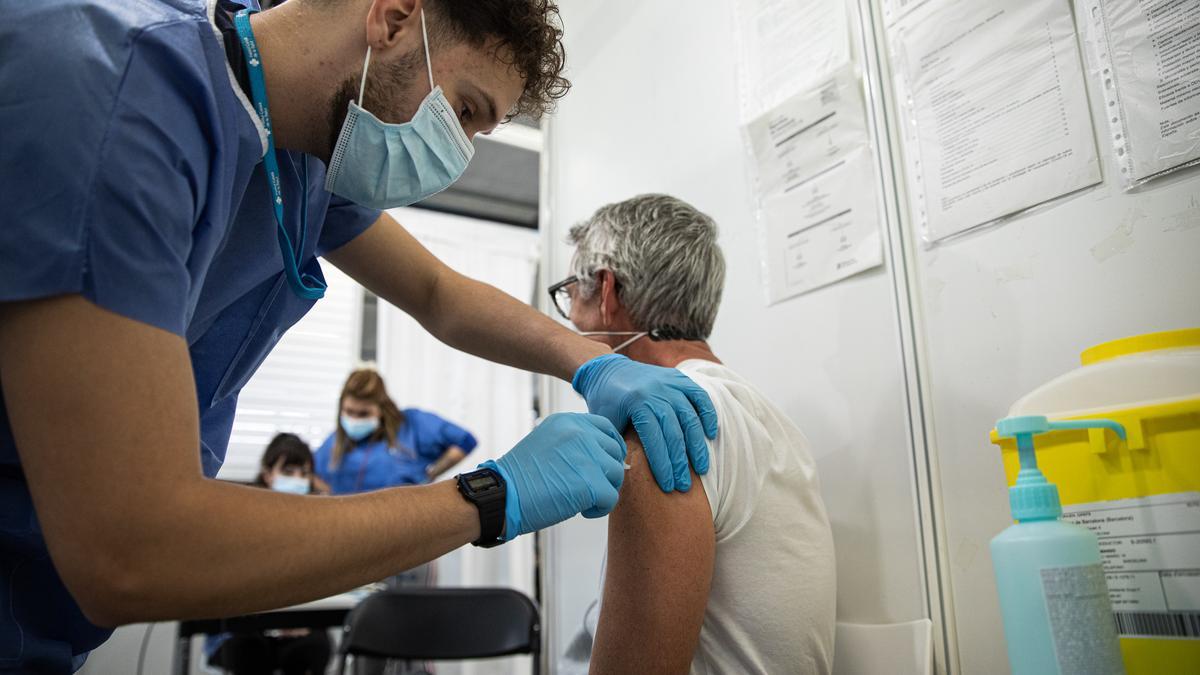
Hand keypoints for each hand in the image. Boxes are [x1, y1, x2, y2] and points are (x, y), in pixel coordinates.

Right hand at [483, 413, 626, 538]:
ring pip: (616, 475)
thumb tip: (607, 457)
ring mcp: (587, 456)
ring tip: (581, 500)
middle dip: (606, 473)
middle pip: (615, 452)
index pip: (606, 427)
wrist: (501, 496)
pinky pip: (611, 498)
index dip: (610, 448)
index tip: (603, 465)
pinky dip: (599, 509)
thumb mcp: (548, 444)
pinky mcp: (591, 482)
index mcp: (568, 421)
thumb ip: (575, 443)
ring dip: (603, 491)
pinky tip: (581, 511)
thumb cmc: (522, 477)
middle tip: (589, 487)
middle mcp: (580, 433)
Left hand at [572, 354, 717, 492]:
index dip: (662, 464)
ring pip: (690, 417)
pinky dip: (708, 415)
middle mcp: (656, 391)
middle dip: (680, 462)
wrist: (607, 370)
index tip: (668, 485)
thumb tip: (632, 475)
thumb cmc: (605, 402)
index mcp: (636, 402)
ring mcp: (670, 383)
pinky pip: (700, 396)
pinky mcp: (679, 378)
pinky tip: (710, 435)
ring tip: (702, 469)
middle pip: (674, 432)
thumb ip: (619, 445)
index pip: (654, 439)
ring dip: (697, 446)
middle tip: (684, 485)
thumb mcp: (605, 423)